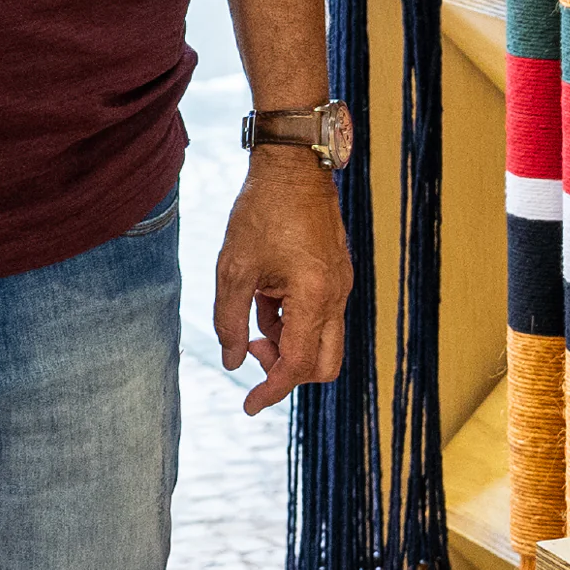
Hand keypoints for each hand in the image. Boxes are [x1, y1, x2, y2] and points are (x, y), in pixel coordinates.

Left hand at [212, 147, 350, 414]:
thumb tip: (233, 361)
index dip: (271, 391)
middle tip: (252, 348)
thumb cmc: (261, 211)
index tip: (248, 405)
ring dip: (286, 341)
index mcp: (314, 298)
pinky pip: (319, 314)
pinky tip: (265, 295)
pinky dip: (292, 319)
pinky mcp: (336, 274)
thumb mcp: (233, 268)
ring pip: (321, 340)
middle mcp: (336, 296)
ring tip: (253, 310)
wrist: (292, 164)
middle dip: (287, 371)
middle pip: (323, 365)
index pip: (297, 366)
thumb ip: (229, 320)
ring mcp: (340, 285)